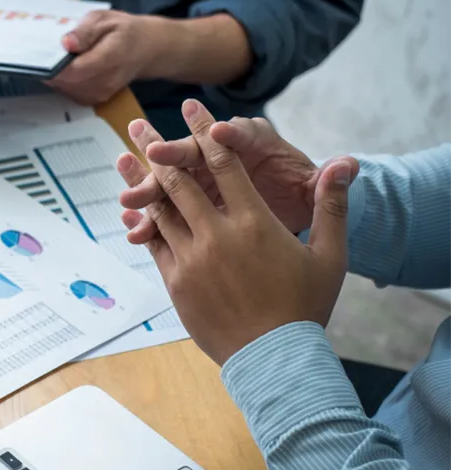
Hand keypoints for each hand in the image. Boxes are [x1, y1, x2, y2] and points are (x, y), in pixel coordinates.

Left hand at [46, 10, 157, 105]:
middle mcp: (106, 81)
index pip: (74, 70)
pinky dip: (62, 82)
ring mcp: (101, 93)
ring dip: (54, 76)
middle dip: (50, 69)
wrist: (148, 50)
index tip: (36, 55)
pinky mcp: (95, 99)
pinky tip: (62, 69)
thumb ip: (85, 31)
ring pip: (65, 89)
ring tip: (51, 59)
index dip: (53, 65)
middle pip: (67, 82)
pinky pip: (70, 93)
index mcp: (110, 57)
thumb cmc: (124, 31)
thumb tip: (66, 44)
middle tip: (38, 54)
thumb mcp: (105, 19)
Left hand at [120, 100, 354, 365]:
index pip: (224, 164)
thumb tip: (347, 163)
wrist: (274, 360)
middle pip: (179, 180)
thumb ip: (333, 205)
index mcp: (254, 222)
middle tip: (139, 124)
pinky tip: (129, 207)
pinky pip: (152, 243)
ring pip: (159, 208)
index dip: (206, 132)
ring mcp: (192, 258)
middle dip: (157, 148)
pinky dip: (140, 222)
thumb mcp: (330, 255)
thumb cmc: (305, 307)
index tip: (190, 109)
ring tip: (123, 156)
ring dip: (140, 180)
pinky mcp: (175, 282)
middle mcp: (217, 234)